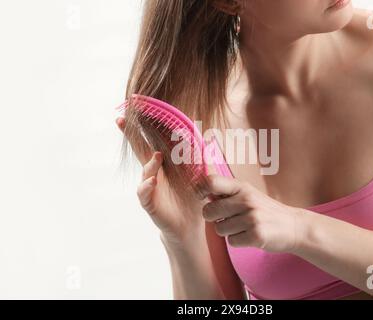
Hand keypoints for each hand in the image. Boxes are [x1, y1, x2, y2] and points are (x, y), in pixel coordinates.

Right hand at [116, 118, 205, 244]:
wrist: (190, 226)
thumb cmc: (192, 198)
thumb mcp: (199, 176)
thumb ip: (200, 159)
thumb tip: (207, 138)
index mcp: (164, 164)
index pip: (153, 141)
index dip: (144, 127)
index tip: (135, 109)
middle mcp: (153, 172)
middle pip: (140, 151)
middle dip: (130, 136)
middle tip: (121, 120)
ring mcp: (150, 187)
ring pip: (145, 170)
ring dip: (150, 163)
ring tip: (157, 156)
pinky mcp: (150, 203)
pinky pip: (144, 193)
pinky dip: (147, 186)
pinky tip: (152, 181)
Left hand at [200, 175, 305, 252]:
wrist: (294, 226)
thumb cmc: (265, 210)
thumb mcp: (248, 194)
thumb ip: (227, 192)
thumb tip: (200, 190)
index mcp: (242, 187)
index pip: (211, 181)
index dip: (200, 189)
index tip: (201, 196)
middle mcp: (246, 200)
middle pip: (209, 211)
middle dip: (214, 218)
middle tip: (228, 218)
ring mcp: (252, 218)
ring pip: (219, 229)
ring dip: (228, 231)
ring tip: (243, 227)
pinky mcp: (256, 235)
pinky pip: (231, 241)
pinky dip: (238, 241)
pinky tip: (250, 235)